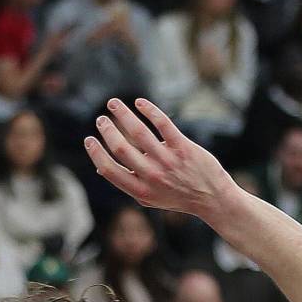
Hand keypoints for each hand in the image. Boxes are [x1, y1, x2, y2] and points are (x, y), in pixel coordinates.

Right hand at [84, 98, 239, 217]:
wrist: (212, 199)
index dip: (96, 153)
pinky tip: (139, 102)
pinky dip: (149, 110)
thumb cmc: (178, 197)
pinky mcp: (183, 148)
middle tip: (101, 119)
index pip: (109, 169)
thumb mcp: (150, 198)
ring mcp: (168, 161)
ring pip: (139, 133)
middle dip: (107, 130)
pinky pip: (163, 124)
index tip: (89, 139)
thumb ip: (127, 183)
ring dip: (122, 114)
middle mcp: (152, 176)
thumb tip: (101, 168)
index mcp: (140, 190)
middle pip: (121, 148)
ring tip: (113, 104)